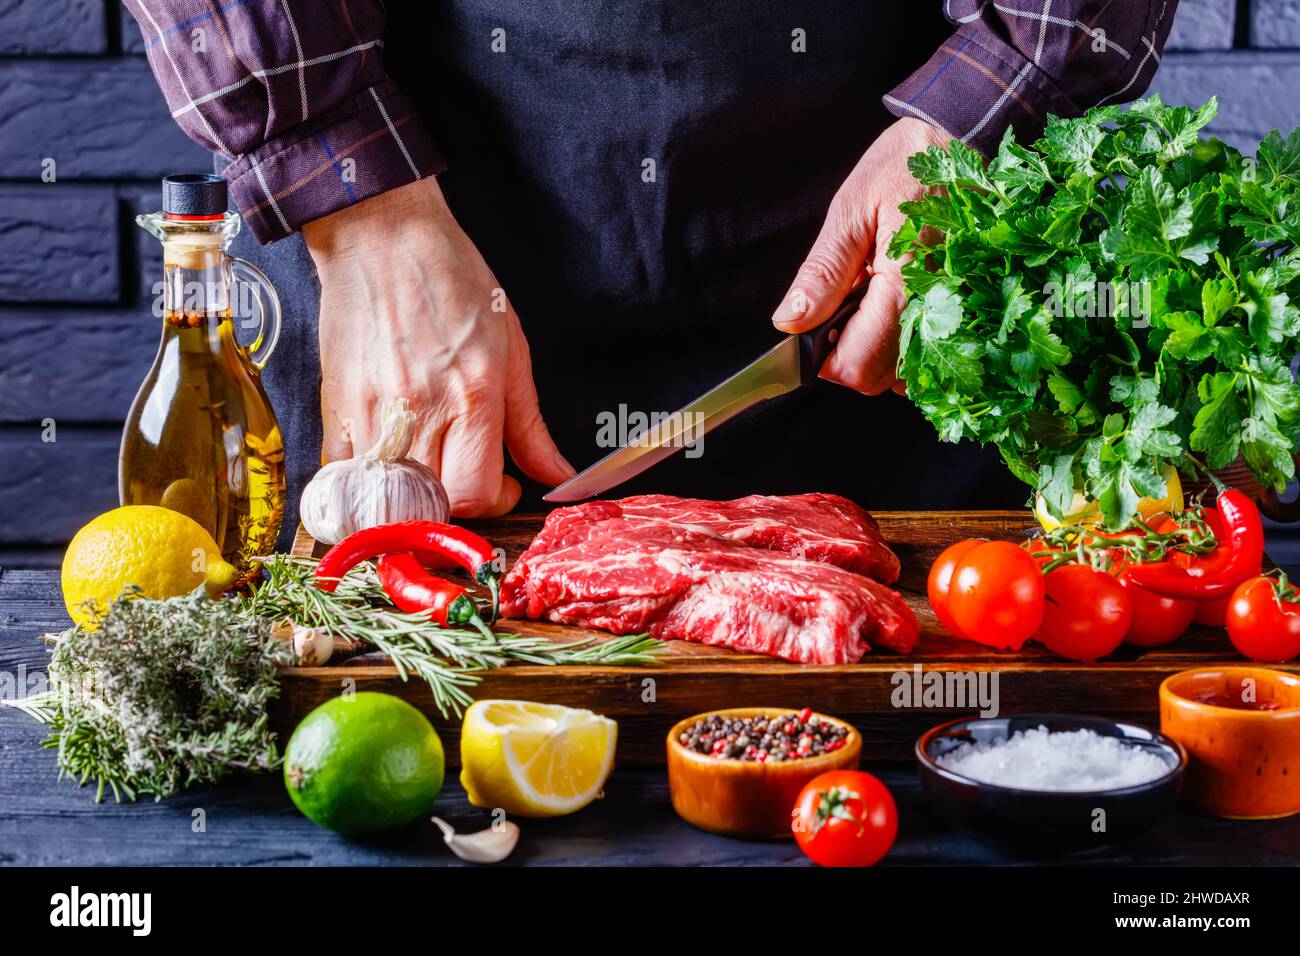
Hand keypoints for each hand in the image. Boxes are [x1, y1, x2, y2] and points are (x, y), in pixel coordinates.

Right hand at [304, 177, 573, 517]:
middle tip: (470, 476)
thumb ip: (531, 424)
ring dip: (416, 495)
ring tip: (433, 465)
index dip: (495, 502)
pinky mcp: (334, 406)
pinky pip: (346, 473)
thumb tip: (557, 475)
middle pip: (434, 503)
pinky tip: (393, 455)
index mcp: (472, 393)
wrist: (381, 234)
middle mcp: (420, 408)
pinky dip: (370, 479)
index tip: (502, 485)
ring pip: (389, 496)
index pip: (476, 492)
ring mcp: (371, 410)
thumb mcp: (512, 346)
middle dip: (460, 503)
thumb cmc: (451, 279)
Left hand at [771, 117, 949, 394]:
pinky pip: (931, 354)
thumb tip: (791, 322)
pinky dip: (906, 342)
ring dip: (879, 350)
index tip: (816, 331)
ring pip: (907, 373)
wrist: (962, 142)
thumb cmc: (906, 167)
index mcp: (907, 284)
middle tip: (845, 304)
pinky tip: (897, 304)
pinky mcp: (969, 311)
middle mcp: (941, 310)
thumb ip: (823, 273)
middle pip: (881, 379)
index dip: (826, 359)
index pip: (859, 367)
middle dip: (851, 353)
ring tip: (873, 298)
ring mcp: (961, 314)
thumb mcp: (850, 210)